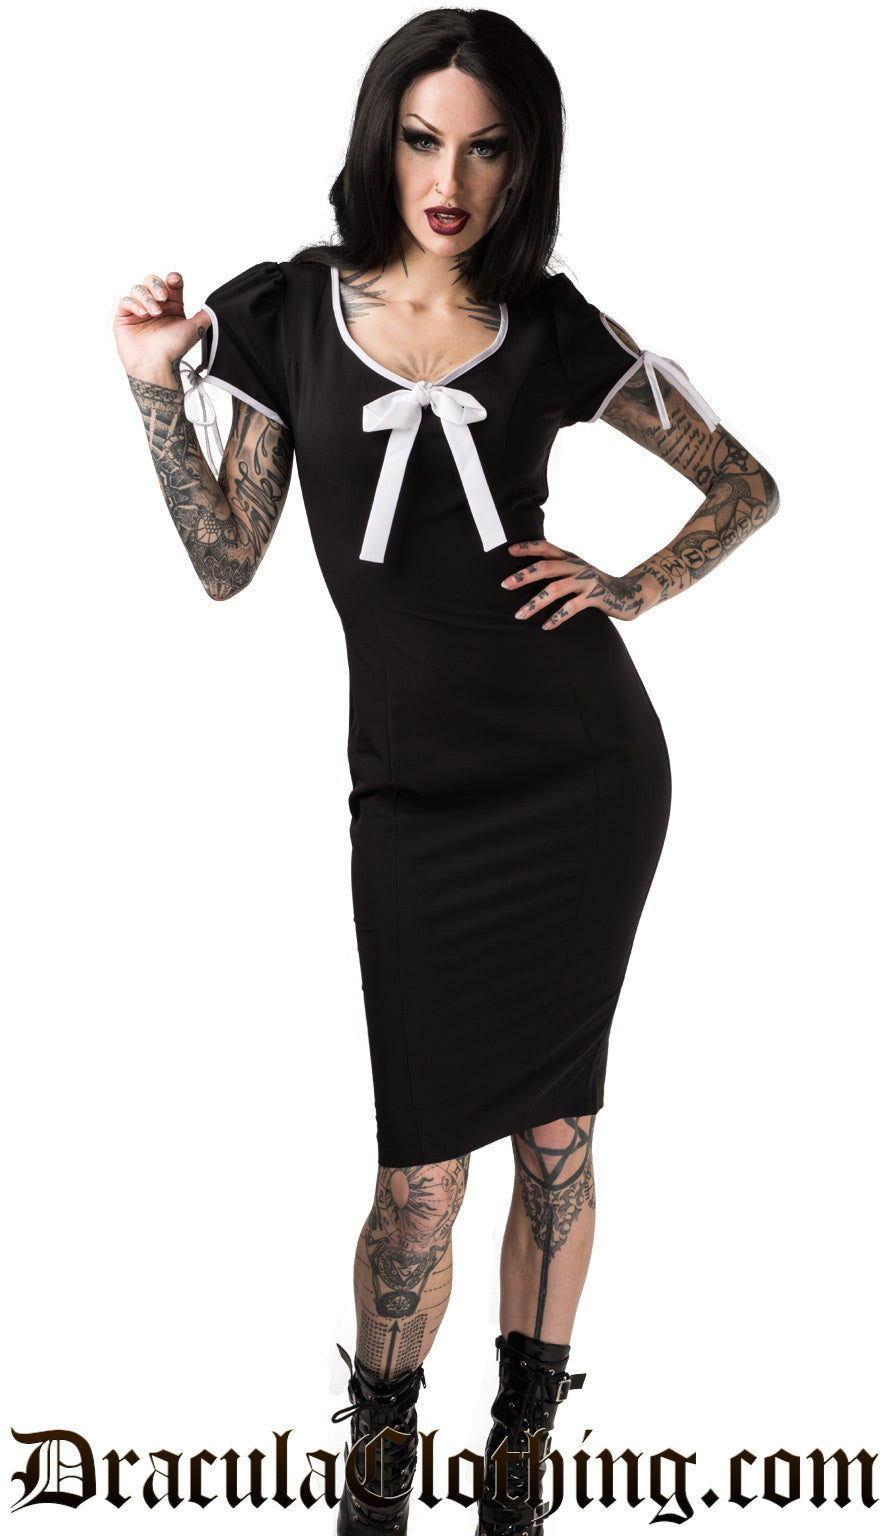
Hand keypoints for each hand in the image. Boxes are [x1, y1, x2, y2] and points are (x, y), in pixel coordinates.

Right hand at [113, 270, 209, 382]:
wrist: (156, 365)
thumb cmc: (174, 350)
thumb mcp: (196, 328)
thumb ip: (205, 315)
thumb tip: (215, 306)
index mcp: (172, 307)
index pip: (170, 283)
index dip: (172, 278)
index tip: (174, 281)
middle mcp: (155, 306)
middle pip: (152, 280)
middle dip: (157, 285)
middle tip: (163, 298)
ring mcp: (139, 311)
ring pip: (138, 288)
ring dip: (147, 297)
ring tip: (154, 313)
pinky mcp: (124, 318)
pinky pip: (126, 301)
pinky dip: (134, 304)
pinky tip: (143, 314)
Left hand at [500, 539, 650, 626]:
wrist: (628, 593)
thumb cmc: (595, 586)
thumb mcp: (576, 572)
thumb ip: (558, 570)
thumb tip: (527, 575)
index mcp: (570, 558)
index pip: (546, 547)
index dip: (528, 547)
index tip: (509, 551)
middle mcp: (577, 566)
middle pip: (545, 567)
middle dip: (523, 576)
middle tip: (504, 585)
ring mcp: (586, 580)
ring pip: (555, 589)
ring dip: (535, 602)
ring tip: (519, 615)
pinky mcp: (595, 596)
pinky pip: (572, 607)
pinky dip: (557, 617)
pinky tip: (546, 626)